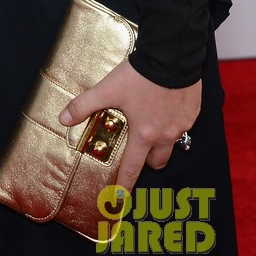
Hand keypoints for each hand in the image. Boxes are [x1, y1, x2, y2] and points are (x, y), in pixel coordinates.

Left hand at [59, 59, 200, 195]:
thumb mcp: (108, 89)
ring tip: (150, 125)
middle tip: (136, 148)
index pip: (133, 168)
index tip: (120, 199)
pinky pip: (183, 127)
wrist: (171, 55)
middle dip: (146, 160)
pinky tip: (164, 106)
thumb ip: (85, 105)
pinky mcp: (192, 112)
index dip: (125, 185)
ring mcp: (182, 125)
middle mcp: (165, 135)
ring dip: (161, 143)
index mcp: (144, 134)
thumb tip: (63, 118)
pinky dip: (173, 123)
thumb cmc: (140, 75)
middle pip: (157, 162)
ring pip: (171, 145)